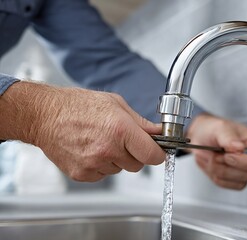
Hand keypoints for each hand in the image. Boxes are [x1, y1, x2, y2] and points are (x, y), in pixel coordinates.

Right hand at [0, 81, 164, 181]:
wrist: (45, 115)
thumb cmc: (78, 105)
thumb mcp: (115, 104)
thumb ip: (141, 122)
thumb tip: (158, 133)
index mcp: (121, 130)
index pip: (153, 155)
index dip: (158, 153)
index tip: (157, 150)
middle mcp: (108, 150)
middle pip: (138, 165)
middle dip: (136, 154)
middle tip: (123, 140)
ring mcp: (94, 164)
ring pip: (120, 170)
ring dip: (117, 159)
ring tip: (101, 141)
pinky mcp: (83, 174)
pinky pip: (103, 175)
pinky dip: (102, 165)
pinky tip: (91, 149)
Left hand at [186, 113, 246, 189]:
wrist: (200, 137)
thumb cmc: (214, 130)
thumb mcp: (220, 128)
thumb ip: (230, 138)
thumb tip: (240, 147)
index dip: (244, 162)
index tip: (228, 155)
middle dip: (227, 165)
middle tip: (217, 153)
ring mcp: (244, 172)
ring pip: (236, 181)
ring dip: (219, 169)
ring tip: (214, 156)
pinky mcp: (232, 180)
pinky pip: (225, 184)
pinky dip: (215, 175)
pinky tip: (213, 163)